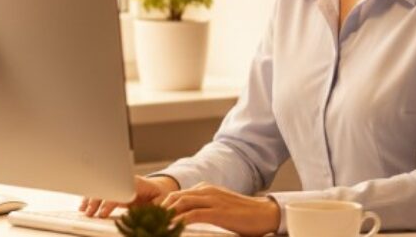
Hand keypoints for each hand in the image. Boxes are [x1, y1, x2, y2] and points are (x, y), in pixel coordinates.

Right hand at [80, 175, 179, 217]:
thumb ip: (158, 204)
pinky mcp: (114, 190)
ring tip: (84, 210)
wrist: (157, 187)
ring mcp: (117, 185)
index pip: (118, 192)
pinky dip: (90, 198)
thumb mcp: (162, 198)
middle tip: (89, 213)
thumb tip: (154, 209)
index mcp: (135, 183)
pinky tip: (84, 206)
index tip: (102, 214)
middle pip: (106, 189)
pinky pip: (100, 192)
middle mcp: (123, 182)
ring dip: (90, 199)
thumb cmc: (159, 193)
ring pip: (100, 190)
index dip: (109, 203)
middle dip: (96, 201)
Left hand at [161, 182, 279, 236]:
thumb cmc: (243, 214)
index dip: (162, 205)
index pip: (177, 194)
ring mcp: (212, 199)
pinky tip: (172, 227)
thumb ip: (203, 209)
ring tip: (155, 225)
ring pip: (181, 203)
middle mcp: (206, 190)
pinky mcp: (218, 211)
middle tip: (149, 222)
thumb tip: (186, 218)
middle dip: (159, 209)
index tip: (151, 216)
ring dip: (166, 214)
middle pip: (175, 197)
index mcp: (204, 189)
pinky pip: (193, 214)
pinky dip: (180, 220)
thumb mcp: (219, 207)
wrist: (266, 214)